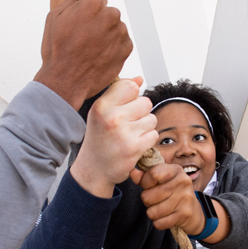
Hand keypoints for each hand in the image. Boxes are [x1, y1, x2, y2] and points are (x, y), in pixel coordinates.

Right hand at [33, 0, 130, 108]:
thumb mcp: (55, 17)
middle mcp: (111, 14)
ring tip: (90, 49)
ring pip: (115, 28)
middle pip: (108, 12)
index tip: (81, 22)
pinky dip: (113, 48)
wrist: (66, 80)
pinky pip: (121, 42)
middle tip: (85, 38)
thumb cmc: (57, 49)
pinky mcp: (126, 48)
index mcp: (94, 3)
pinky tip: (98, 56)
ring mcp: (121, 32)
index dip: (88, 10)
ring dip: (107, 35)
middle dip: (99, 22)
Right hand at [70, 79, 157, 195]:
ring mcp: (124, 134)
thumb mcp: (101, 112)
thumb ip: (119, 92)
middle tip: (127, 124)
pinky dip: (147, 140)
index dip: (132, 96)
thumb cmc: (99, 138)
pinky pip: (153, 135)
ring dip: (145, 127)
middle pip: (145, 102)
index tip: (124, 107)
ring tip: (130, 135)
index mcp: (102, 106)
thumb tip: (139, 79)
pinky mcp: (134, 148)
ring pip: (152, 119)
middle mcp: (112, 118)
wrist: (94, 169)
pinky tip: (134, 144)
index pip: (131, 86)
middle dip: (141, 113)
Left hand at [134, 163, 206, 234]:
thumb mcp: (160, 181)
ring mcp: (185, 198)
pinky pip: (159, 223)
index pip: (153, 174)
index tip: (148, 186)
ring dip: (152, 213)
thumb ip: (144, 177)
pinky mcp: (184, 214)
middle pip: (148, 196)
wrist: (193, 211)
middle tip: (156, 200)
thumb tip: (133, 172)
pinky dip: (159, 223)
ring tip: (161, 208)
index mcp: (175, 170)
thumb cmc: (172, 192)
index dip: (145, 183)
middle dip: (147, 201)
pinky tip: (166, 217)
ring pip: (152, 212)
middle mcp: (183, 182)